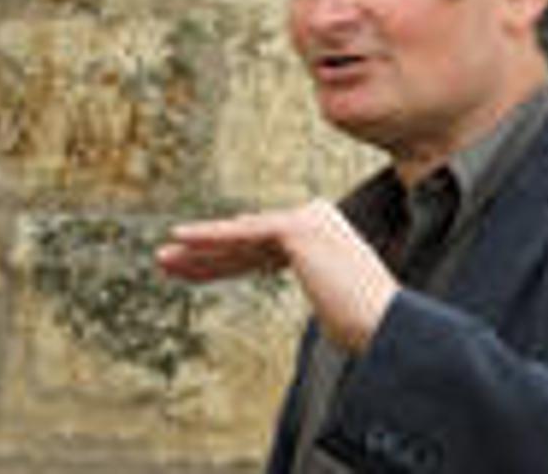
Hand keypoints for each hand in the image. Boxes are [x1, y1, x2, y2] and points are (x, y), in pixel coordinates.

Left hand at [157, 199, 398, 353]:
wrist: (386, 326)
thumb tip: (320, 307)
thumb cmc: (367, 328)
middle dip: (206, 254)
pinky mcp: (297, 227)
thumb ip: (317, 293)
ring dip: (198, 249)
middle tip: (167, 260)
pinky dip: (210, 236)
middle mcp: (317, 220)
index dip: (223, 262)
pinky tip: (181, 237)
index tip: (190, 270)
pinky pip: (244, 234)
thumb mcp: (332, 307)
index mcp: (323, 239)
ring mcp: (309, 219)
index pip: (262, 250)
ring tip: (162, 257)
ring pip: (242, 238)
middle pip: (248, 242)